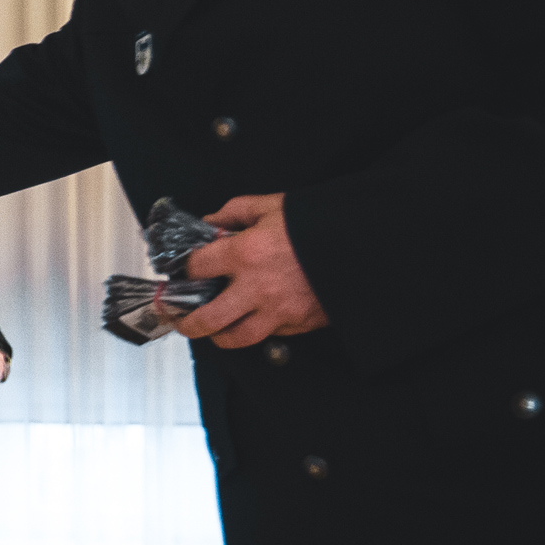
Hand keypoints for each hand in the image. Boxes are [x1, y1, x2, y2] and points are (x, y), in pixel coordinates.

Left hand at [175, 194, 329, 348]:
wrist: (362, 245)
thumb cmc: (316, 224)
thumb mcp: (272, 206)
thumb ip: (235, 211)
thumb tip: (211, 221)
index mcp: (245, 254)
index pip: (196, 267)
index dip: (184, 270)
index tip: (181, 273)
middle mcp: (255, 288)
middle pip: (207, 318)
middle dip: (188, 322)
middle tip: (183, 319)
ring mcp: (277, 311)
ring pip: (236, 338)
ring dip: (219, 336)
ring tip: (214, 330)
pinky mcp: (298, 324)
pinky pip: (268, 336)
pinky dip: (256, 331)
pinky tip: (251, 321)